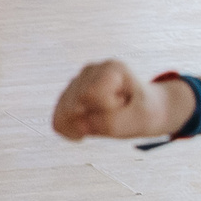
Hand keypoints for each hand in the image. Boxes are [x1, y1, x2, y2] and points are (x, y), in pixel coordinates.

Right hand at [51, 61, 183, 141]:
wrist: (142, 111)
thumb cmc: (143, 112)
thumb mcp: (139, 121)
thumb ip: (110, 124)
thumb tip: (80, 126)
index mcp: (111, 68)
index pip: (91, 93)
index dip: (108, 107)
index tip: (125, 104)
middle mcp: (90, 70)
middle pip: (77, 105)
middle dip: (96, 118)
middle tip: (116, 112)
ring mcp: (76, 83)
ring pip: (64, 114)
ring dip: (84, 126)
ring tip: (104, 120)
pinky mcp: (67, 97)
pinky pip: (58, 122)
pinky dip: (72, 131)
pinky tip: (87, 130)